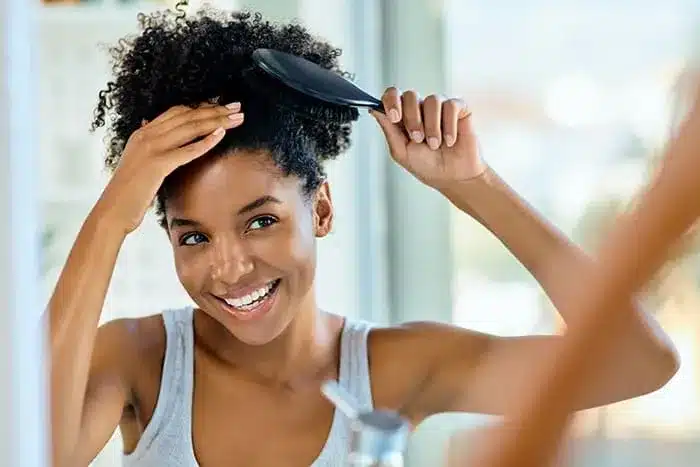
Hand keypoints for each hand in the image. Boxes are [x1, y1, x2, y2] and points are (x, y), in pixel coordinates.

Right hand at [99, 102, 244, 233]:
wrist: (113, 211)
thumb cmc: (128, 193)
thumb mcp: (138, 163)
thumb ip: (147, 146)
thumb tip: (149, 127)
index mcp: (142, 133)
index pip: (177, 112)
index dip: (201, 106)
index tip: (221, 106)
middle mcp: (146, 135)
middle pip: (187, 115)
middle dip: (215, 109)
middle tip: (237, 107)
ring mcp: (151, 148)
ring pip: (190, 127)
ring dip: (217, 120)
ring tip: (238, 117)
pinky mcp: (157, 164)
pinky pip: (187, 149)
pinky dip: (206, 141)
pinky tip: (222, 134)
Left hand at [371, 88, 485, 189]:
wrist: (453, 178)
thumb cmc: (427, 166)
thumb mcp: (402, 152)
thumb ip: (389, 130)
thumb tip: (374, 110)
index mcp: (404, 117)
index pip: (392, 95)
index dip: (391, 101)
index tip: (394, 117)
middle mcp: (421, 108)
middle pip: (410, 95)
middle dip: (412, 118)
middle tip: (418, 138)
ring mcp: (440, 108)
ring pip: (432, 100)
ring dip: (432, 126)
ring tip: (435, 144)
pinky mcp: (459, 109)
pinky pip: (451, 106)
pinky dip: (449, 126)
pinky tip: (450, 141)